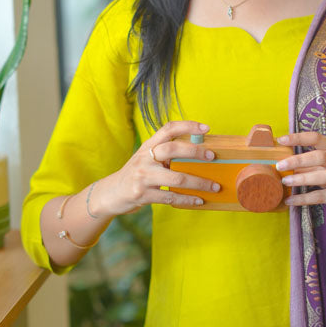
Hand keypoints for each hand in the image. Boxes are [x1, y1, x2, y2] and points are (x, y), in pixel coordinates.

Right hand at [93, 120, 220, 215]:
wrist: (111, 193)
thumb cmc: (137, 175)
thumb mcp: (147, 159)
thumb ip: (166, 154)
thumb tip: (198, 153)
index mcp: (148, 146)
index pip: (168, 129)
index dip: (188, 126)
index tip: (206, 129)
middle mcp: (144, 158)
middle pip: (172, 149)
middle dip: (195, 152)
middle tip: (212, 157)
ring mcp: (142, 176)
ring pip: (177, 177)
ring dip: (199, 183)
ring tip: (214, 186)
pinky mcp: (142, 194)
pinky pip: (171, 197)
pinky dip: (187, 199)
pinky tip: (199, 200)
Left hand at [275, 131, 325, 217]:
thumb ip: (311, 163)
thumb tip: (286, 163)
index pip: (317, 138)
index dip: (299, 138)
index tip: (281, 140)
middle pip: (320, 157)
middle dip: (298, 160)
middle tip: (280, 165)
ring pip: (324, 176)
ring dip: (302, 178)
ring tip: (286, 181)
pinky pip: (321, 197)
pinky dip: (304, 198)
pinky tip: (291, 200)